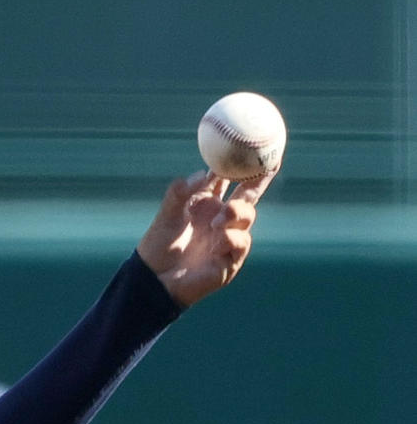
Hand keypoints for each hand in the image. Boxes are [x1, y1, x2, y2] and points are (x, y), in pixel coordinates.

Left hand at [137, 171, 258, 306]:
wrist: (154, 278)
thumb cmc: (160, 244)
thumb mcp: (168, 211)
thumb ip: (182, 190)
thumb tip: (204, 173)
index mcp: (209, 201)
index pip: (231, 177)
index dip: (244, 163)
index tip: (257, 145)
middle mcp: (222, 217)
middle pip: (249, 193)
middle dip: (261, 178)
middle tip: (269, 165)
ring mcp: (229, 238)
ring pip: (247, 215)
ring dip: (235, 213)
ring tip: (216, 222)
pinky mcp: (230, 260)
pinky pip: (241, 242)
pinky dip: (231, 238)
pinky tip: (216, 243)